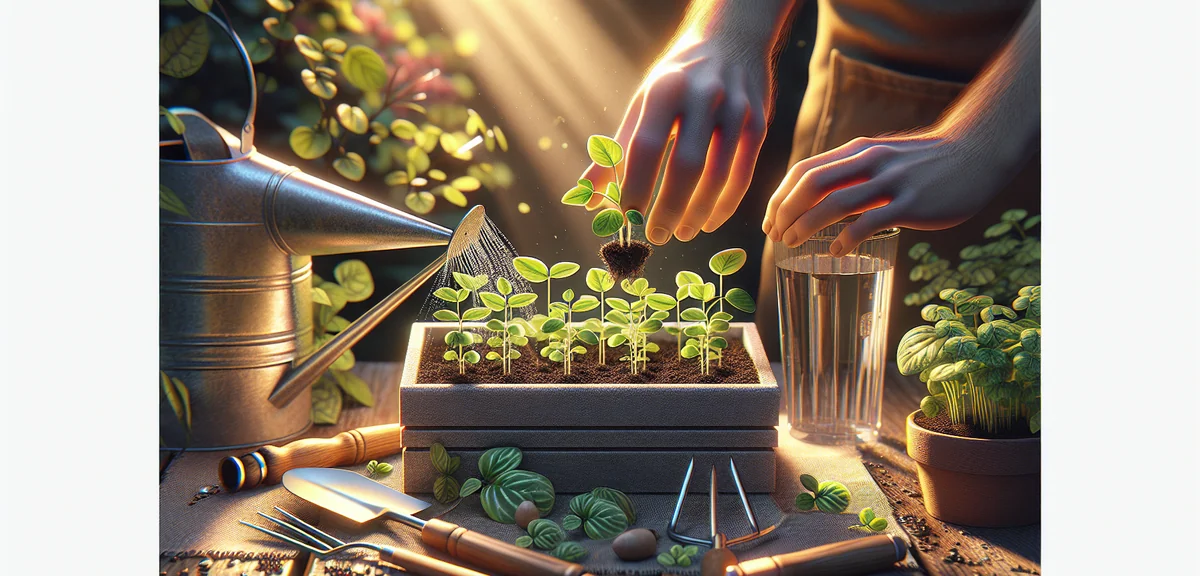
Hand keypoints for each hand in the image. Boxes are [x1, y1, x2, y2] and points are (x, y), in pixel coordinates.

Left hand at [579, 22, 779, 244]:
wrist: (732, 40)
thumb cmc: (677, 80)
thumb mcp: (643, 103)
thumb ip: (616, 151)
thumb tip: (586, 198)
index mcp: (665, 90)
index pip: (647, 146)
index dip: (636, 186)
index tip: (627, 216)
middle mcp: (703, 97)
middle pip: (686, 166)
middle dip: (669, 208)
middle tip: (655, 236)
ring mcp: (735, 110)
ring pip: (718, 176)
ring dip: (697, 214)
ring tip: (681, 233)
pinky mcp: (758, 124)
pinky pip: (741, 175)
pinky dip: (724, 205)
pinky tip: (709, 222)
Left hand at [762, 130, 1010, 255]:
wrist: (976, 151)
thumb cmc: (926, 162)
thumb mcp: (884, 156)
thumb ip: (854, 171)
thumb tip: (820, 199)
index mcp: (858, 150)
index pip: (804, 170)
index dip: (779, 197)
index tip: (769, 221)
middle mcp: (869, 161)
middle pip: (811, 184)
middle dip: (784, 212)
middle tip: (775, 237)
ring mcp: (891, 181)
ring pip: (835, 202)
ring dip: (806, 226)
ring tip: (792, 244)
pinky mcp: (911, 203)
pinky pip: (870, 222)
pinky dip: (847, 239)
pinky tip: (836, 252)